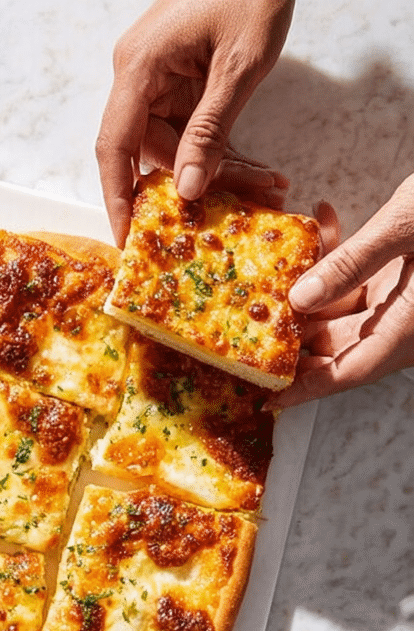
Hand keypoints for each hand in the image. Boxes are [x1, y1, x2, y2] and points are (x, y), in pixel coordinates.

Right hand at [96, 0, 294, 243]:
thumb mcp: (239, 66)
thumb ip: (210, 130)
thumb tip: (189, 190)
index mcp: (138, 69)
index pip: (114, 148)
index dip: (118, 199)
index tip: (127, 240)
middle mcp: (137, 76)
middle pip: (150, 152)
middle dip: (193, 184)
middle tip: (239, 209)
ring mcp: (157, 78)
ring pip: (174, 145)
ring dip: (217, 168)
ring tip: (266, 185)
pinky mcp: (179, 79)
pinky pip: (190, 129)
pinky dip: (220, 149)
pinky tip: (255, 168)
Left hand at [269, 176, 413, 408]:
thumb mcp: (409, 226)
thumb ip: (351, 263)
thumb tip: (299, 298)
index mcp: (410, 327)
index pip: (348, 372)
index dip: (305, 389)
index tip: (266, 399)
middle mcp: (407, 323)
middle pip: (336, 345)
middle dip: (292, 333)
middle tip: (246, 322)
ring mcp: (407, 301)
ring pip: (343, 311)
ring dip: (309, 287)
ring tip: (274, 261)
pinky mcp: (409, 276)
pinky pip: (362, 281)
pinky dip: (339, 257)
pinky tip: (324, 219)